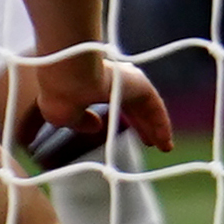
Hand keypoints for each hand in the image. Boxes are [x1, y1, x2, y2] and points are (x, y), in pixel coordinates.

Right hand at [30, 54, 174, 160]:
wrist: (66, 77)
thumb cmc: (57, 94)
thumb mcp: (63, 116)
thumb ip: (80, 122)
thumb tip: (95, 126)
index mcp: (93, 86)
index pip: (111, 102)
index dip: (116, 117)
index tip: (114, 131)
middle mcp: (113, 82)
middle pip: (133, 107)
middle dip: (141, 126)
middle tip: (150, 142)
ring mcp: (128, 81)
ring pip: (147, 109)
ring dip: (155, 128)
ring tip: (165, 146)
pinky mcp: (139, 84)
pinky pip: (155, 107)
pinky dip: (162, 124)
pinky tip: (165, 141)